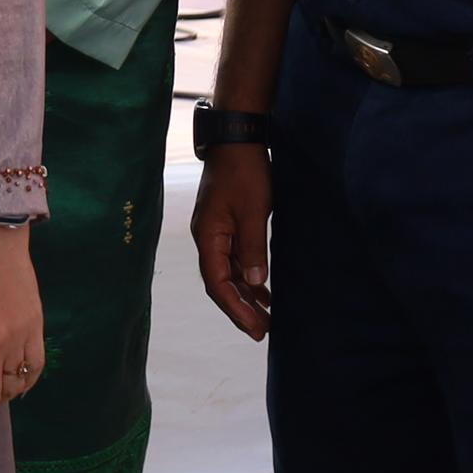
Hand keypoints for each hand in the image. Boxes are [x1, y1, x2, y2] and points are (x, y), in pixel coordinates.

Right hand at [191, 142, 273, 341]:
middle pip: (219, 283)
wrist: (237, 139)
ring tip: (265, 317)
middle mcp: (207, 238)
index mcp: (208, 236)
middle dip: (240, 309)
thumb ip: (252, 247)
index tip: (255, 328)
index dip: (235, 308)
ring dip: (245, 296)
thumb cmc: (244, 172)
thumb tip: (254, 282)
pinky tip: (262, 289)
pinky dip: (247, 277)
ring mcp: (215, 232)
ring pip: (227, 273)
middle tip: (263, 332)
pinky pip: (234, 260)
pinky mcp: (226, 225)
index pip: (217, 283)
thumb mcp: (252, 210)